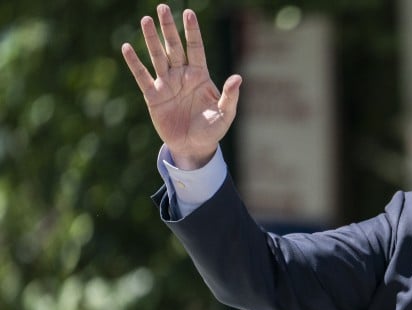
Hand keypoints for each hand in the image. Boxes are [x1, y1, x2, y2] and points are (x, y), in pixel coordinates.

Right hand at [121, 4, 240, 168]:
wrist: (194, 147)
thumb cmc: (212, 129)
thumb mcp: (225, 115)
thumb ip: (230, 96)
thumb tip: (237, 78)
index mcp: (200, 76)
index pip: (195, 48)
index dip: (192, 31)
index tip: (188, 13)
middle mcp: (182, 75)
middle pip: (174, 47)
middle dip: (169, 28)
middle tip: (162, 7)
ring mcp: (166, 84)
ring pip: (158, 57)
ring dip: (151, 39)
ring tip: (146, 20)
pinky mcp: (153, 96)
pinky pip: (142, 77)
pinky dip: (135, 63)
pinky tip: (127, 48)